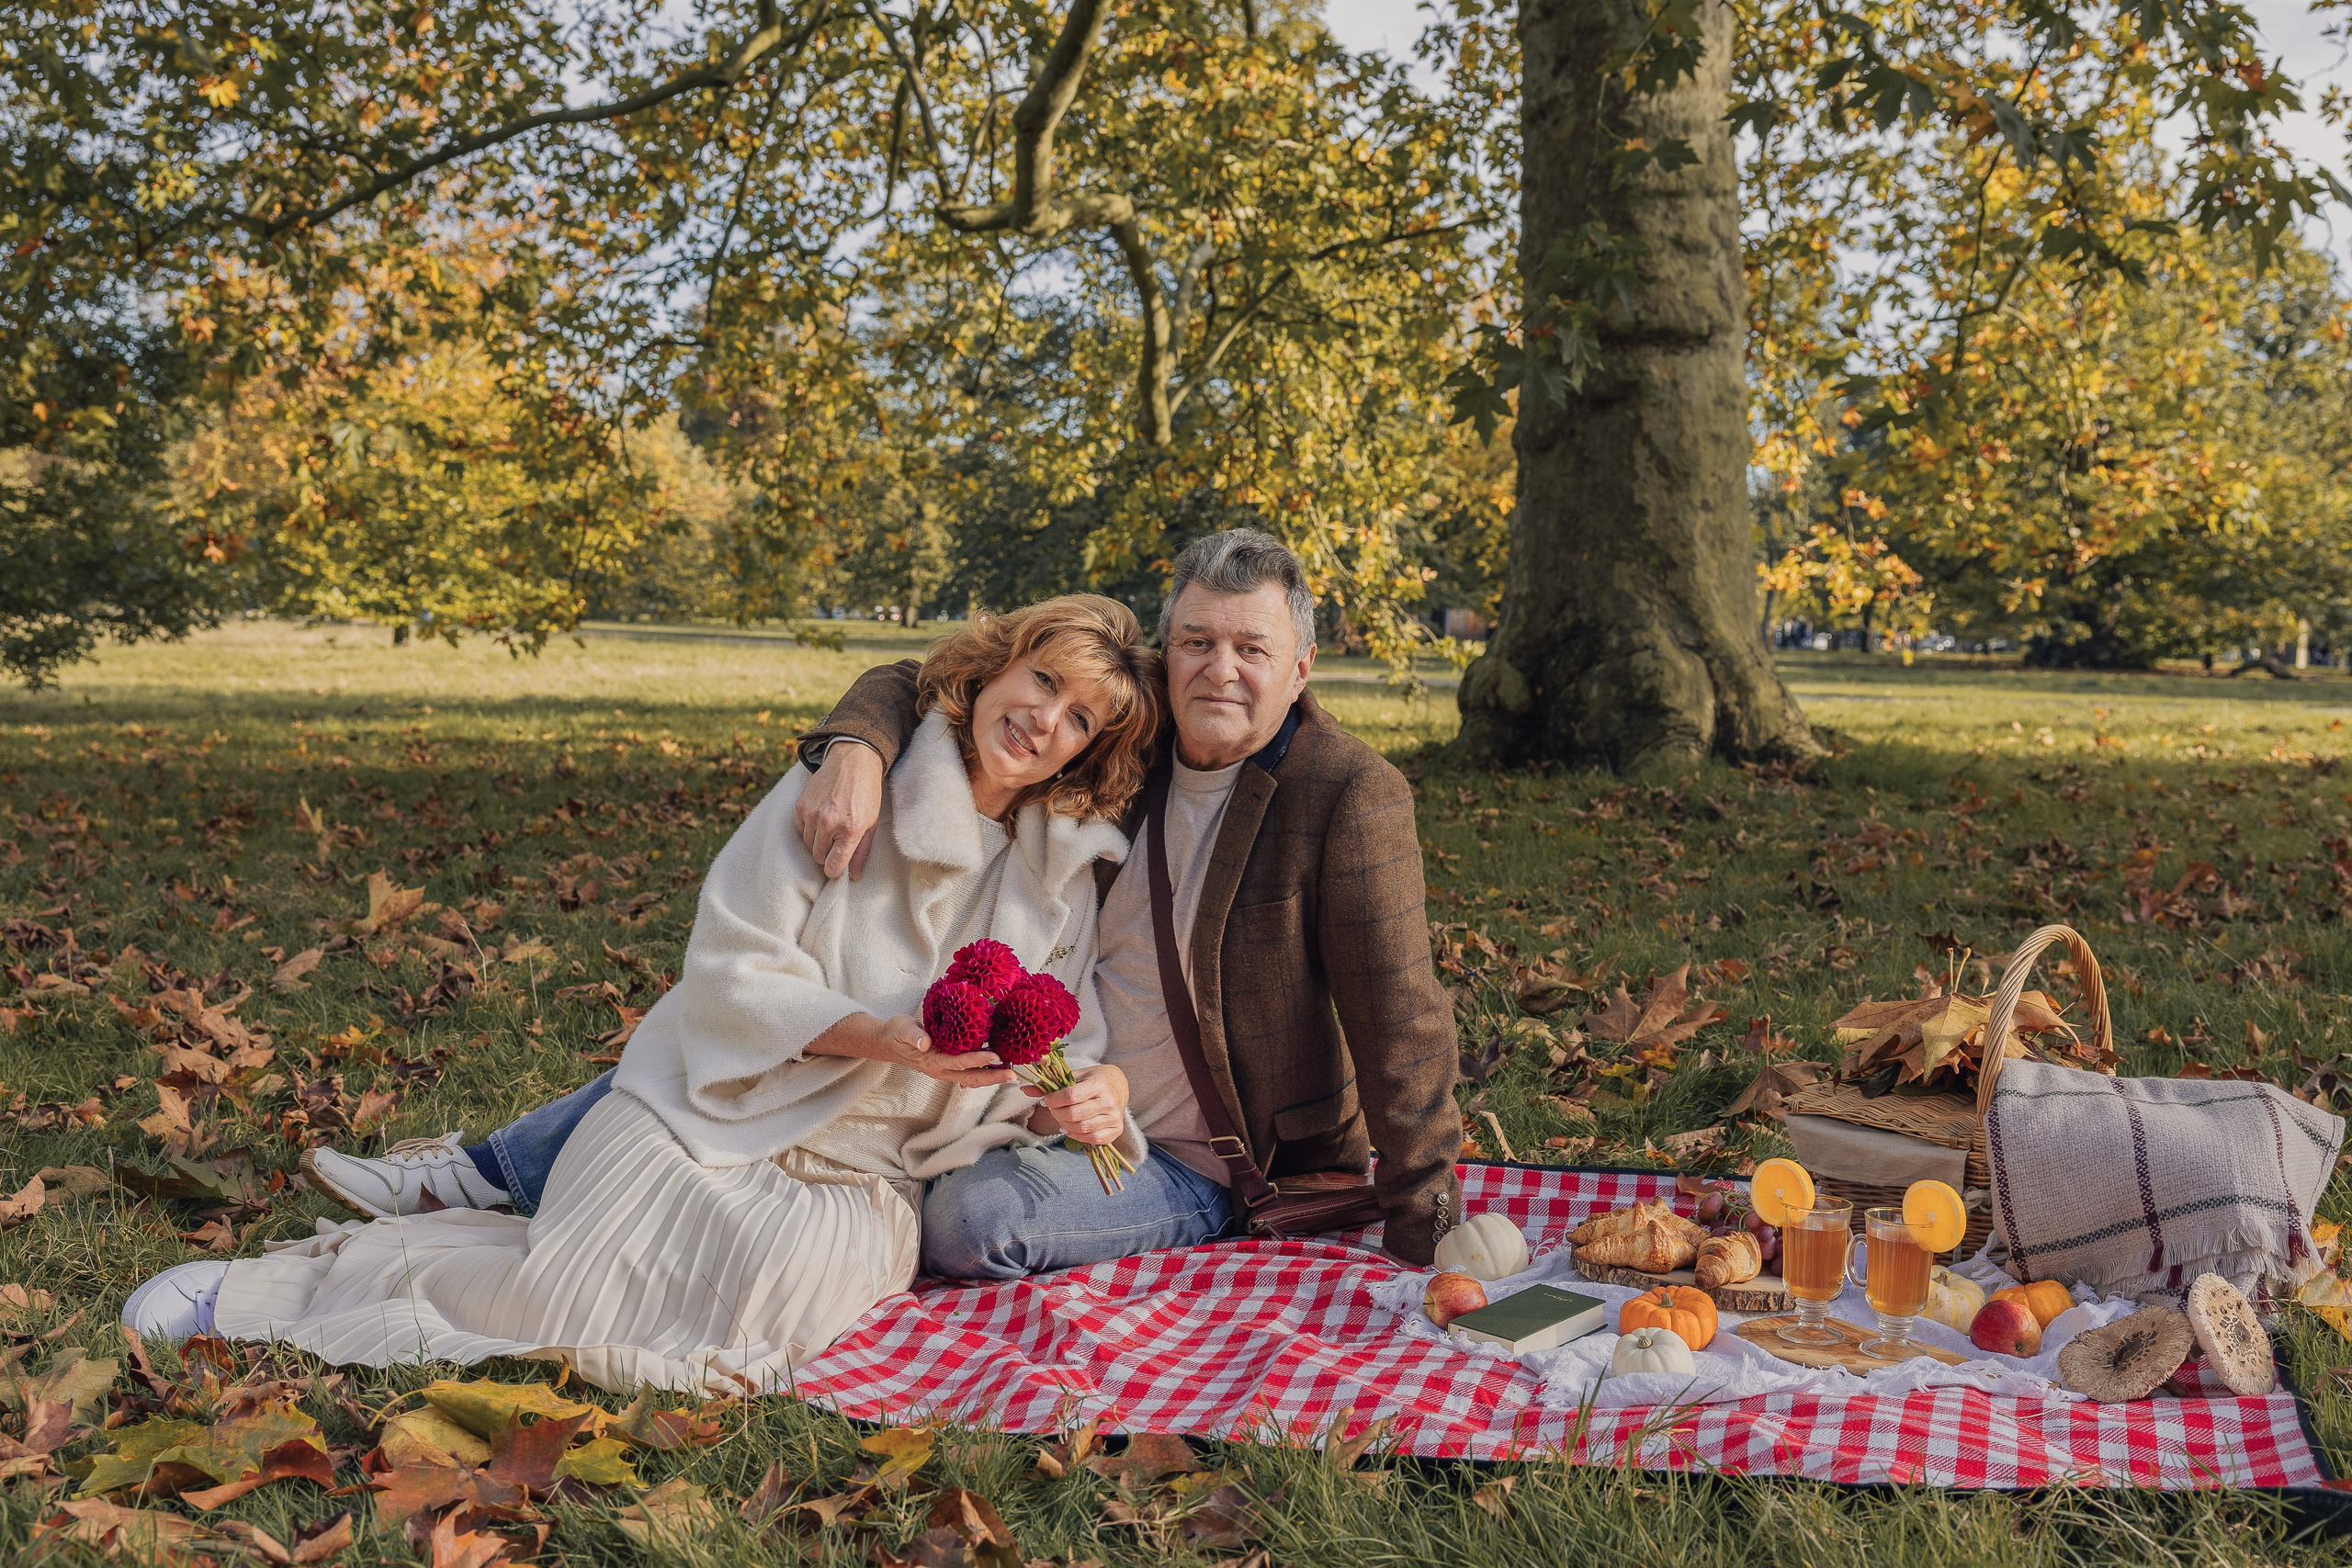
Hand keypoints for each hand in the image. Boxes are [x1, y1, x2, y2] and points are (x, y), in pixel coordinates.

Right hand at [795, 738, 884, 879]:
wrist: (852, 761)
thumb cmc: (866, 793)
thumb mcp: (871, 823)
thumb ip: (861, 852)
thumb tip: (854, 876)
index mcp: (851, 829)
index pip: (833, 866)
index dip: (835, 870)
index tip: (838, 867)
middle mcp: (829, 823)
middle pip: (818, 857)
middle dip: (827, 855)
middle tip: (837, 842)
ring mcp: (812, 814)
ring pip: (807, 845)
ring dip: (817, 842)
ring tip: (831, 828)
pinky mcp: (801, 805)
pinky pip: (800, 829)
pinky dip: (808, 829)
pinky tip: (821, 818)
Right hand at [813, 1013, 1014, 1088]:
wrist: (887, 1041)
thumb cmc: (896, 1032)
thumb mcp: (903, 1029)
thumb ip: (914, 1035)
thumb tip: (925, 1043)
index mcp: (932, 1061)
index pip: (959, 1063)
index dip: (978, 1060)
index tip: (995, 1056)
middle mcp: (940, 1070)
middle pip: (970, 1078)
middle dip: (992, 1078)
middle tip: (1013, 1076)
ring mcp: (944, 1070)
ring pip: (971, 1078)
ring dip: (991, 1078)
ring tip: (1011, 1075)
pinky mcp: (947, 1067)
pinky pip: (968, 1073)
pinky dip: (983, 1072)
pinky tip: (997, 1068)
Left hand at [1024, 1063, 1127, 1145]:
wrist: (1119, 1084)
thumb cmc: (1093, 1078)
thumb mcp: (1074, 1076)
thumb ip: (1050, 1085)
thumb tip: (1025, 1090)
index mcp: (1098, 1084)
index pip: (1071, 1096)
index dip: (1054, 1100)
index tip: (1047, 1099)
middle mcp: (1108, 1101)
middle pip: (1074, 1114)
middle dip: (1057, 1113)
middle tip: (1053, 1109)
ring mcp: (1114, 1117)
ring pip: (1082, 1128)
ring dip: (1065, 1125)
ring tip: (1061, 1117)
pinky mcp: (1116, 1130)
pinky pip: (1093, 1139)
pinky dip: (1077, 1136)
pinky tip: (1070, 1128)